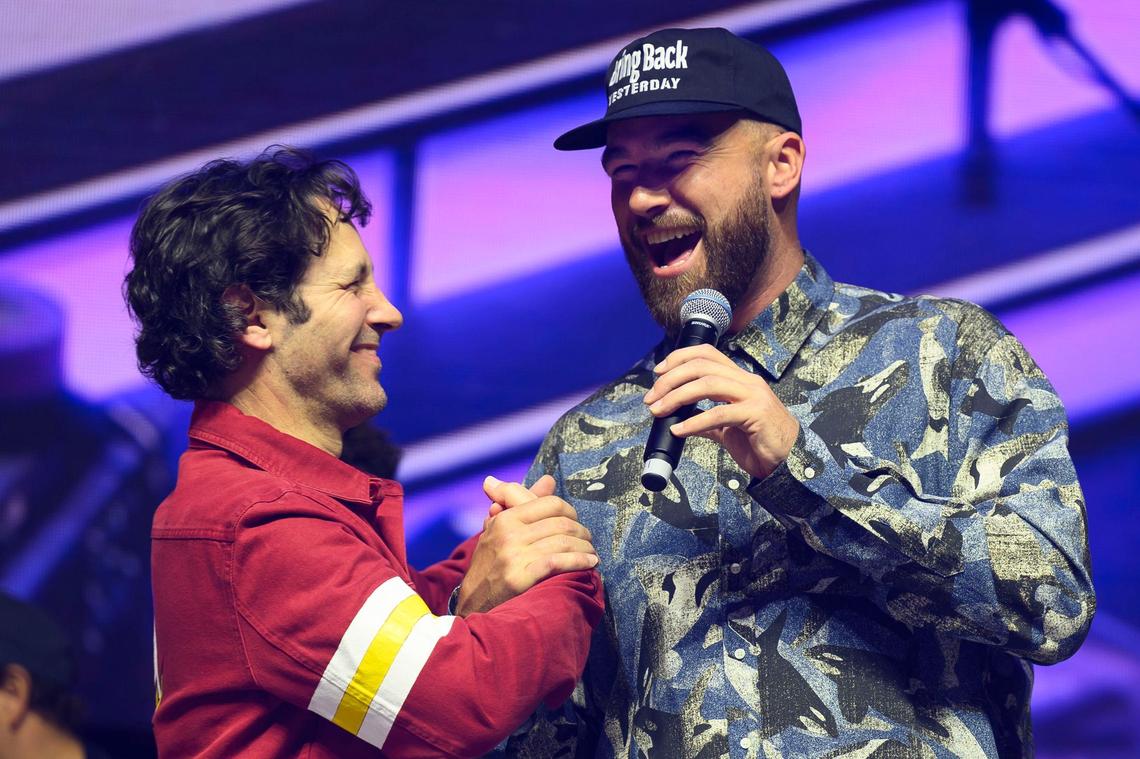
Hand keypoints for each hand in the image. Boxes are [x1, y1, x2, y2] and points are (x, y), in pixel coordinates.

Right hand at [457, 477, 596, 615]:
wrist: (473, 603)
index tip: (575, 522)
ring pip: (563, 542)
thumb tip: (548, 480)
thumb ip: (524, 503)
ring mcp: (513, 557)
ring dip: (584, 548)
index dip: (570, 512)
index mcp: (505, 519)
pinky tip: (589, 563)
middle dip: (581, 532)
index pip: (550, 504)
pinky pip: (558, 562)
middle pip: (561, 523)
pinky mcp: (520, 579)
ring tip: (591, 553)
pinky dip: (579, 561)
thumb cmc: (490, 564)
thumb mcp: (500, 529)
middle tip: (587, 540)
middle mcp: (509, 535)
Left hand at [644, 343, 798, 479]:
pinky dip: (694, 422)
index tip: (658, 373)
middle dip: (670, 379)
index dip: (679, 358)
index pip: (707, 353)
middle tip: (651, 398)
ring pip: (707, 384)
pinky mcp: (756, 415)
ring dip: (676, 397)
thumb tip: (681, 421)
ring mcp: (753, 396)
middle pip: (701, 366)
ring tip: (658, 411)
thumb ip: (707, 421)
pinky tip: (679, 430)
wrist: (788, 461)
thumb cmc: (760, 442)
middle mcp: (747, 381)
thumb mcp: (728, 428)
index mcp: (740, 379)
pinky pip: (719, 414)